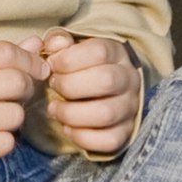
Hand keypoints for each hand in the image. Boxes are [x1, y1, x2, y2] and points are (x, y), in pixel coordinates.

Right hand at [0, 39, 44, 178]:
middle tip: (17, 98)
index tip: (39, 70)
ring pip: (16, 114)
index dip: (29, 60)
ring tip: (0, 119)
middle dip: (27, 90)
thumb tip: (36, 43)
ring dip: (15, 119)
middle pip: (16, 81)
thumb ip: (1, 58)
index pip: (4, 52)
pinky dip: (5, 142)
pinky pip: (6, 142)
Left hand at [33, 33, 142, 156]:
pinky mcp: (126, 132)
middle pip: (105, 81)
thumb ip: (59, 41)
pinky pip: (109, 140)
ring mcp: (130, 108)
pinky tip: (67, 128)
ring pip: (105, 114)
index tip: (52, 65)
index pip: (99, 52)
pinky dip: (82, 137)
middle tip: (53, 85)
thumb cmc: (83, 67)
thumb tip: (55, 45)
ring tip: (55, 108)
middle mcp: (129, 80)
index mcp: (117, 54)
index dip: (69, 59)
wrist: (106, 92)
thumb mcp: (72, 48)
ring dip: (71, 113)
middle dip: (69, 85)